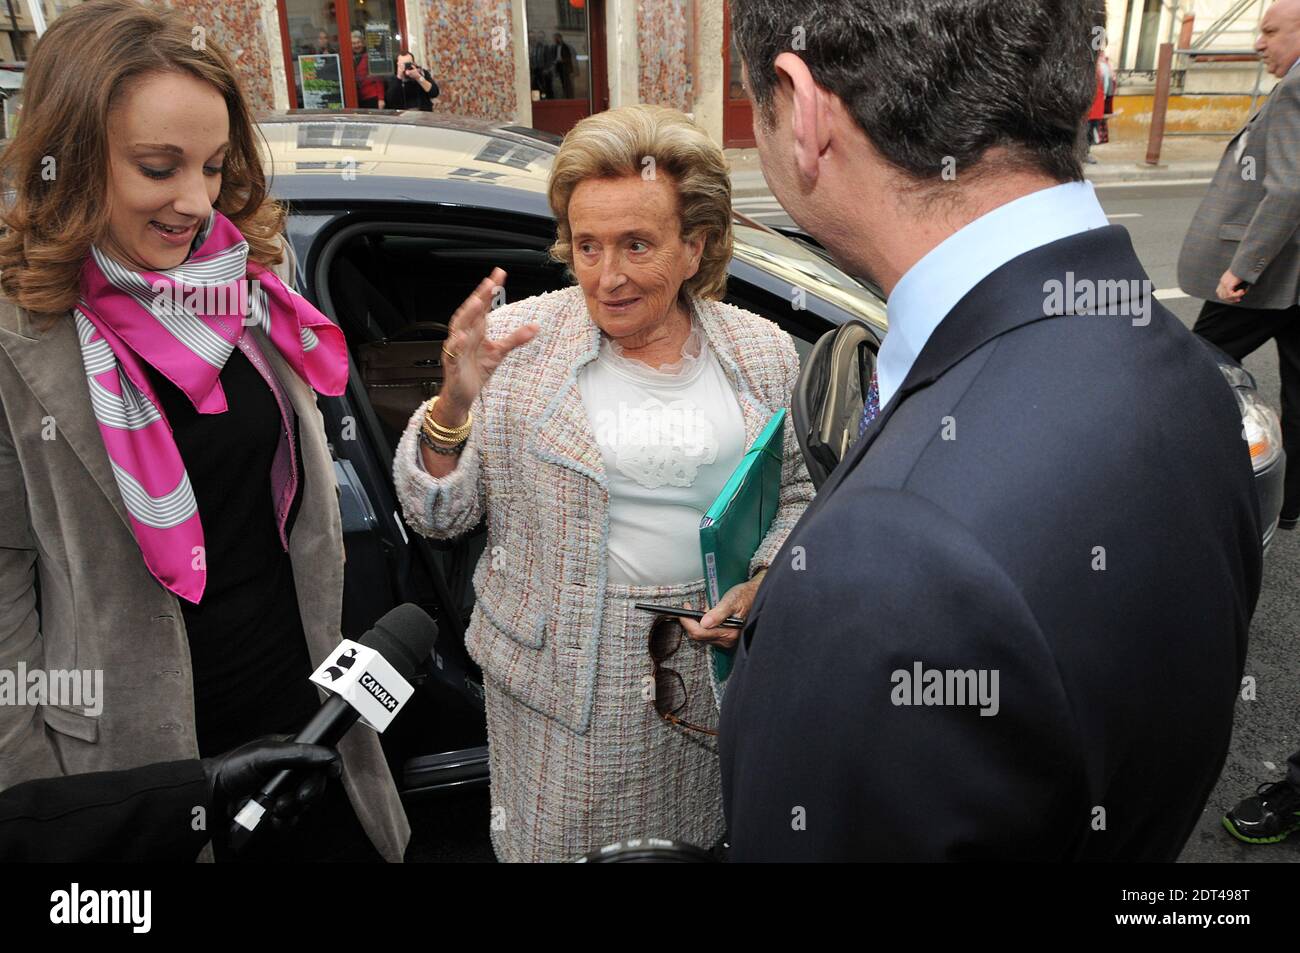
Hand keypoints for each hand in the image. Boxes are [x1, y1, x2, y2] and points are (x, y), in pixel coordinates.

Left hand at [200, 735, 340, 830]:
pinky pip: (292, 819)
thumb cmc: (231, 769)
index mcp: (289, 750)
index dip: (329, 763)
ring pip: (305, 803)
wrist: (210, 798)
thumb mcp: (264, 756)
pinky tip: (273, 818)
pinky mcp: (275, 810)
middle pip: (316, 782)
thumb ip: (298, 753)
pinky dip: (285, 821)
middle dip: (308, 792)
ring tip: (276, 807)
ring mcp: (283, 791)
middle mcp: (289, 771)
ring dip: (294, 808)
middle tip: (298, 797)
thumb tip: (326, 754)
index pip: (319, 755)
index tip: (332, 772)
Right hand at [437, 268, 538, 422]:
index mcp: (476, 330)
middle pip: (471, 312)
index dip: (490, 290)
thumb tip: (535, 327)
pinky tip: (463, 336)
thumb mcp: (499, 353)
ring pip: (460, 328)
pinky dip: (457, 344)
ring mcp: (457, 349)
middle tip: (490, 283)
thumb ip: (515, 339)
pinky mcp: (453, 364)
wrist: (462, 395)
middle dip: (480, 296)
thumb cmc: (476, 370)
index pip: (483, 306)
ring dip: (468, 314)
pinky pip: (453, 353)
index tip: (499, 274)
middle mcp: (465, 335)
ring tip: (478, 302)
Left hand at [680, 570, 765, 649]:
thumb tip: (704, 623)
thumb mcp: (731, 601)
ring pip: (702, 636)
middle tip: (689, 607)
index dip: (688, 621)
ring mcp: (727, 640)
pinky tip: (708, 614)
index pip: (699, 633)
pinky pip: (708, 634)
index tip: (684, 609)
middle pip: (699, 636)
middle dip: (691, 622)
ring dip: (698, 623)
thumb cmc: (746, 596)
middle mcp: (728, 640)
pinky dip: (704, 624)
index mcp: (730, 632)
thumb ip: (718, 613)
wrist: (757, 595)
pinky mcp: (726, 638)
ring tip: (703, 609)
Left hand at [1216, 268, 1247, 302]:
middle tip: (1238, 299)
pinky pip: (1230, 294)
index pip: (1219, 292)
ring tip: (1242, 293)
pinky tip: (1242, 291)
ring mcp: (1224, 283)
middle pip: (1221, 295)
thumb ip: (1235, 283)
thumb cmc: (1243, 269)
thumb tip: (1240, 290)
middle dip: (1230, 299)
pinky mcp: (1228, 284)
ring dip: (1235, 297)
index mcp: (1223, 280)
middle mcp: (1222, 282)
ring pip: (1226, 296)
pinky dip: (1237, 295)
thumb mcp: (1237, 276)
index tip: (1235, 298)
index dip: (1226, 297)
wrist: (1243, 263)